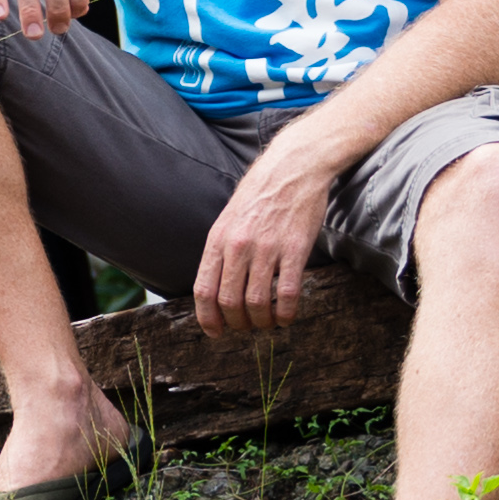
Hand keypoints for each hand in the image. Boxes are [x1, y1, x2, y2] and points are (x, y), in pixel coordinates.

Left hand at [193, 139, 336, 333]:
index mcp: (217, 239)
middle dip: (237, 324)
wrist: (293, 167)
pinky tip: (288, 317)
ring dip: (262, 322)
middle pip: (228, 302)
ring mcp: (266, 248)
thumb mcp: (227, 219)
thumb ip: (220, 251)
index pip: (203, 290)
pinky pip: (288, 294)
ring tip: (268, 323)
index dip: (207, 318)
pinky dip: (287, 314)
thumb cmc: (260, 195)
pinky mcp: (295, 249)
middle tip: (246, 327)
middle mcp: (238, 245)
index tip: (215, 332)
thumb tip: (214, 288)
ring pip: (257, 303)